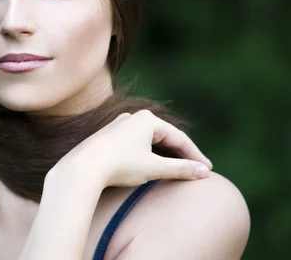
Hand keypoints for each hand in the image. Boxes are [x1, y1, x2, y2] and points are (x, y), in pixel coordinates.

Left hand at [52, 110, 212, 189]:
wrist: (82, 168)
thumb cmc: (119, 166)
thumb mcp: (153, 168)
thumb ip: (180, 169)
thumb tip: (204, 172)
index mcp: (148, 119)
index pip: (179, 138)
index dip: (195, 155)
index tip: (208, 170)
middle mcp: (134, 117)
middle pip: (165, 137)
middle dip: (182, 153)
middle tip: (198, 169)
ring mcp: (120, 125)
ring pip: (150, 140)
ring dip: (166, 154)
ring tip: (179, 167)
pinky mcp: (110, 135)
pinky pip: (137, 143)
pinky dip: (150, 153)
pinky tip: (154, 164)